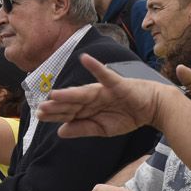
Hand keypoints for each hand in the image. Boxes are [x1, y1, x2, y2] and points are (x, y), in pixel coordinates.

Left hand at [38, 53, 168, 137]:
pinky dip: (96, 67)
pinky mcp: (117, 84)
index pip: (69, 112)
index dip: (54, 114)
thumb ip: (82, 129)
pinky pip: (106, 75)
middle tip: (39, 109)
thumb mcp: (102, 129)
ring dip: (69, 93)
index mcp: (89, 109)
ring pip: (83, 92)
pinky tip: (85, 59)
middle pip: (72, 103)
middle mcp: (93, 98)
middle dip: (56, 106)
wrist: (152, 108)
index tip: (39, 115)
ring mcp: (104, 90)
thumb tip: (60, 132)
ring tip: (54, 94)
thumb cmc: (128, 116)